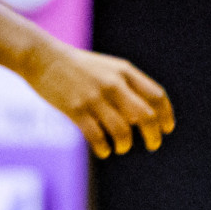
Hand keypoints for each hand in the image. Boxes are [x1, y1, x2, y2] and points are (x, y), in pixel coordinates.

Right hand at [22, 40, 174, 157]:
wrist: (44, 58)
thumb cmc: (79, 67)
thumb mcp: (108, 69)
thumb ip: (127, 87)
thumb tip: (142, 117)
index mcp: (125, 71)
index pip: (156, 95)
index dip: (166, 115)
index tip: (167, 129)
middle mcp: (114, 83)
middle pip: (145, 115)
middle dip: (153, 135)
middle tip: (153, 145)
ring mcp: (94, 97)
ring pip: (122, 130)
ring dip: (125, 144)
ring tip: (121, 147)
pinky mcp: (76, 110)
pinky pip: (97, 137)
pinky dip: (104, 149)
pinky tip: (104, 151)